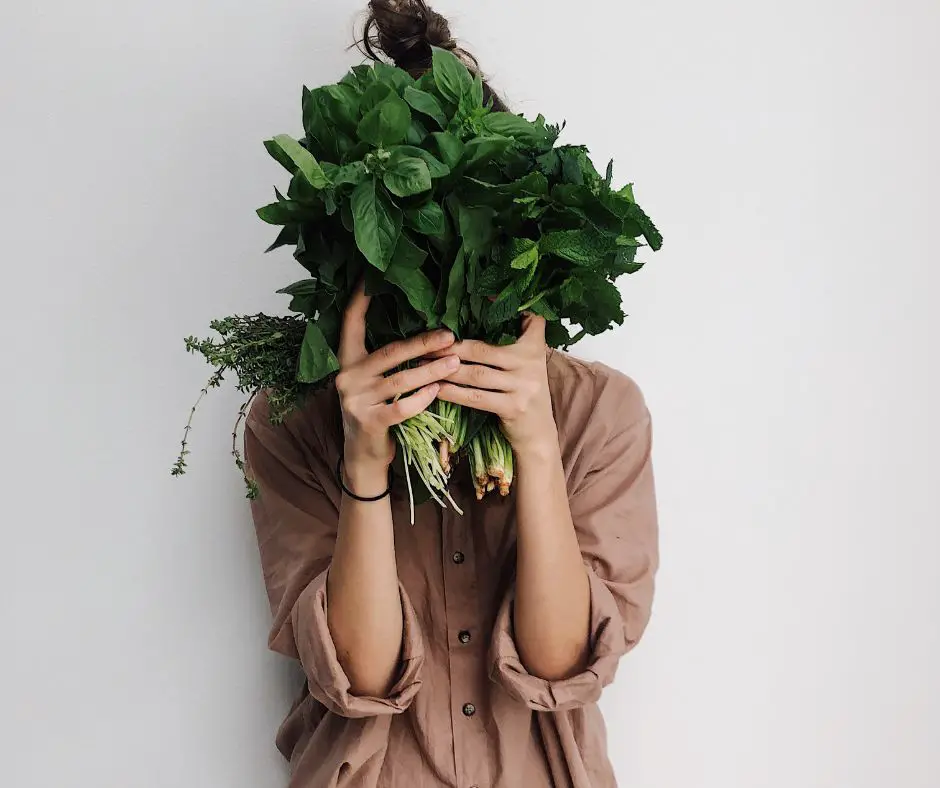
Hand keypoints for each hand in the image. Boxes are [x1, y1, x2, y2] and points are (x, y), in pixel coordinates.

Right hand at [337, 284, 458, 488]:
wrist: (363, 456)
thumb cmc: (377, 411)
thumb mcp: (374, 382)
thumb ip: (388, 360)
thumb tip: (425, 332)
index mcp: (347, 361)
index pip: (350, 323)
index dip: (360, 299)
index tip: (371, 276)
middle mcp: (347, 377)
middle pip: (390, 352)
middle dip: (423, 343)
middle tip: (451, 335)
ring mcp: (355, 400)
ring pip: (401, 380)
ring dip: (432, 371)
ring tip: (455, 362)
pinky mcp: (369, 422)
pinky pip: (402, 407)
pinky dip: (422, 398)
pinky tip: (439, 391)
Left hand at [435, 315, 557, 455]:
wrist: (538, 434)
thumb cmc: (524, 393)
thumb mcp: (528, 364)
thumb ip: (515, 340)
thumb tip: (485, 307)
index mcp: (534, 347)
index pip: (527, 320)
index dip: (502, 309)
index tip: (479, 298)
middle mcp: (531, 364)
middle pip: (483, 350)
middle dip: (451, 347)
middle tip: (426, 344)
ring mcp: (523, 386)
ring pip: (476, 374)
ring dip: (447, 369)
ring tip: (424, 365)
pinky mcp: (513, 407)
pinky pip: (476, 397)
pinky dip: (454, 393)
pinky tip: (437, 388)